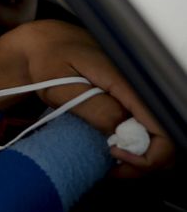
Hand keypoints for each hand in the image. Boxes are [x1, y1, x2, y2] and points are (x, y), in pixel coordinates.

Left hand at [2, 20, 174, 176]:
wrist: (45, 44)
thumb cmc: (48, 60)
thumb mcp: (59, 85)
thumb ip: (92, 106)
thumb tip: (120, 131)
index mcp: (127, 83)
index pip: (162, 127)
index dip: (147, 152)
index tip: (114, 153)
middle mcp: (140, 91)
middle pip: (166, 139)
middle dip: (144, 162)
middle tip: (112, 167)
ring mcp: (138, 98)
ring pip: (159, 140)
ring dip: (140, 159)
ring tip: (111, 162)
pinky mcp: (132, 103)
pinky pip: (145, 132)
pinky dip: (134, 149)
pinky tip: (113, 150)